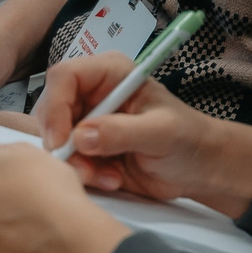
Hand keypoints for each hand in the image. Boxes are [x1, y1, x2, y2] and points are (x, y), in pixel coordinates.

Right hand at [37, 54, 251, 217]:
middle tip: (86, 168)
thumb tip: (81, 135)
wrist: (200, 168)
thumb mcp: (160, 133)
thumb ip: (121, 132)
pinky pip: (68, 162)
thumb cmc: (189, 139)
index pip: (65, 77)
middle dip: (64, 144)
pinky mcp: (88, 148)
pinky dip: (85, 175)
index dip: (56, 107)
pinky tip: (112, 179)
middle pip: (51, 110)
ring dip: (77, 165)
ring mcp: (88, 121)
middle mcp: (94, 93)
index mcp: (111, 73)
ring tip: (110, 177)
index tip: (63, 141)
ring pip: (56, 141)